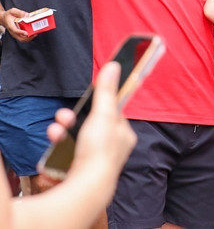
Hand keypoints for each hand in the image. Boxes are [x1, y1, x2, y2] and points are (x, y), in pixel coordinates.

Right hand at [0, 8, 36, 41]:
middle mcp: (13, 31)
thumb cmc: (8, 15)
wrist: (4, 19)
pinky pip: (23, 38)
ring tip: (35, 34)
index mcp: (11, 25)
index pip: (15, 30)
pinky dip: (28, 37)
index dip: (21, 32)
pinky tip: (33, 33)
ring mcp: (15, 34)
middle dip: (28, 37)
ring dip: (29, 38)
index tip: (26, 33)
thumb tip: (27, 15)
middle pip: (20, 38)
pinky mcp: (17, 34)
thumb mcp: (13, 11)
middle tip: (35, 34)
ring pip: (22, 39)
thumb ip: (20, 12)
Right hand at [47, 62, 136, 182]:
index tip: (84, 101)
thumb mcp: (104, 114)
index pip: (111, 114)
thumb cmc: (99, 151)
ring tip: (55, 133)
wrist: (86, 187)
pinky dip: (55, 153)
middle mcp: (110, 149)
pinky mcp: (77, 172)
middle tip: (63, 117)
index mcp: (123, 135)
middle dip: (71, 120)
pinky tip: (51, 153)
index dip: (96, 106)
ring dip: (60, 134)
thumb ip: (106, 91)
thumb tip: (114, 66)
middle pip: (89, 127)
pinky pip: (63, 158)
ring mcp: (93, 162)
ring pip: (73, 141)